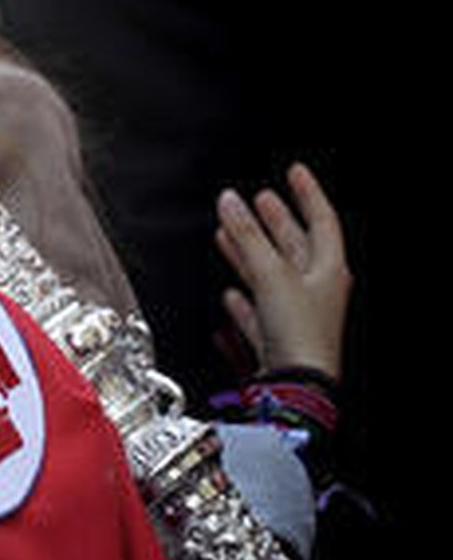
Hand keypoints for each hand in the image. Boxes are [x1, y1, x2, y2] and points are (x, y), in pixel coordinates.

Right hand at [215, 162, 349, 377]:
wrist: (294, 387)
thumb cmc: (299, 334)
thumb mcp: (271, 273)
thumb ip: (247, 235)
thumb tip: (230, 200)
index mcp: (328, 270)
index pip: (321, 219)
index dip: (308, 193)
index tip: (295, 172)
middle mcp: (316, 291)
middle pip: (294, 246)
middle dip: (274, 221)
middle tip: (261, 199)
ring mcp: (296, 315)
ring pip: (272, 275)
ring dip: (251, 253)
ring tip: (230, 232)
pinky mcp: (277, 339)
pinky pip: (259, 311)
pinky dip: (244, 300)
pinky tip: (230, 294)